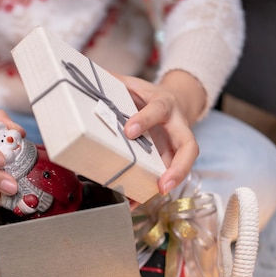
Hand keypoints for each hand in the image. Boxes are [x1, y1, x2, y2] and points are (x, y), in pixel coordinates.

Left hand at [118, 70, 205, 194]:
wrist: (170, 102)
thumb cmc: (148, 96)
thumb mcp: (132, 84)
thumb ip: (113, 81)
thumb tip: (86, 74)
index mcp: (165, 104)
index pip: (159, 109)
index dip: (145, 119)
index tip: (129, 130)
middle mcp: (177, 127)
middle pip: (189, 148)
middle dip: (178, 168)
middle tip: (162, 184)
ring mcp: (175, 146)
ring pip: (180, 167)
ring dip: (166, 185)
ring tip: (146, 199)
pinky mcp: (169, 159)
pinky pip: (163, 176)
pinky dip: (149, 191)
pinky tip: (135, 202)